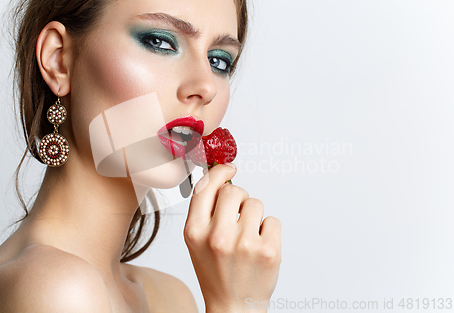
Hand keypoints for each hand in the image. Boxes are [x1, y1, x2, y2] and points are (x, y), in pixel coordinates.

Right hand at [184, 163, 281, 312]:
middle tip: (238, 215)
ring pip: (256, 203)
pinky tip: (259, 247)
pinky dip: (268, 230)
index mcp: (195, 232)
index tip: (229, 167)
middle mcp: (218, 236)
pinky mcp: (268, 251)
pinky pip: (272, 220)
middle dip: (239, 198)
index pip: (206, 187)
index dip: (219, 172)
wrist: (233, 306)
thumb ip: (205, 209)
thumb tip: (220, 174)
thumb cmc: (215, 270)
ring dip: (254, 215)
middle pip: (234, 190)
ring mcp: (245, 244)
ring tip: (247, 236)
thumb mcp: (197, 240)